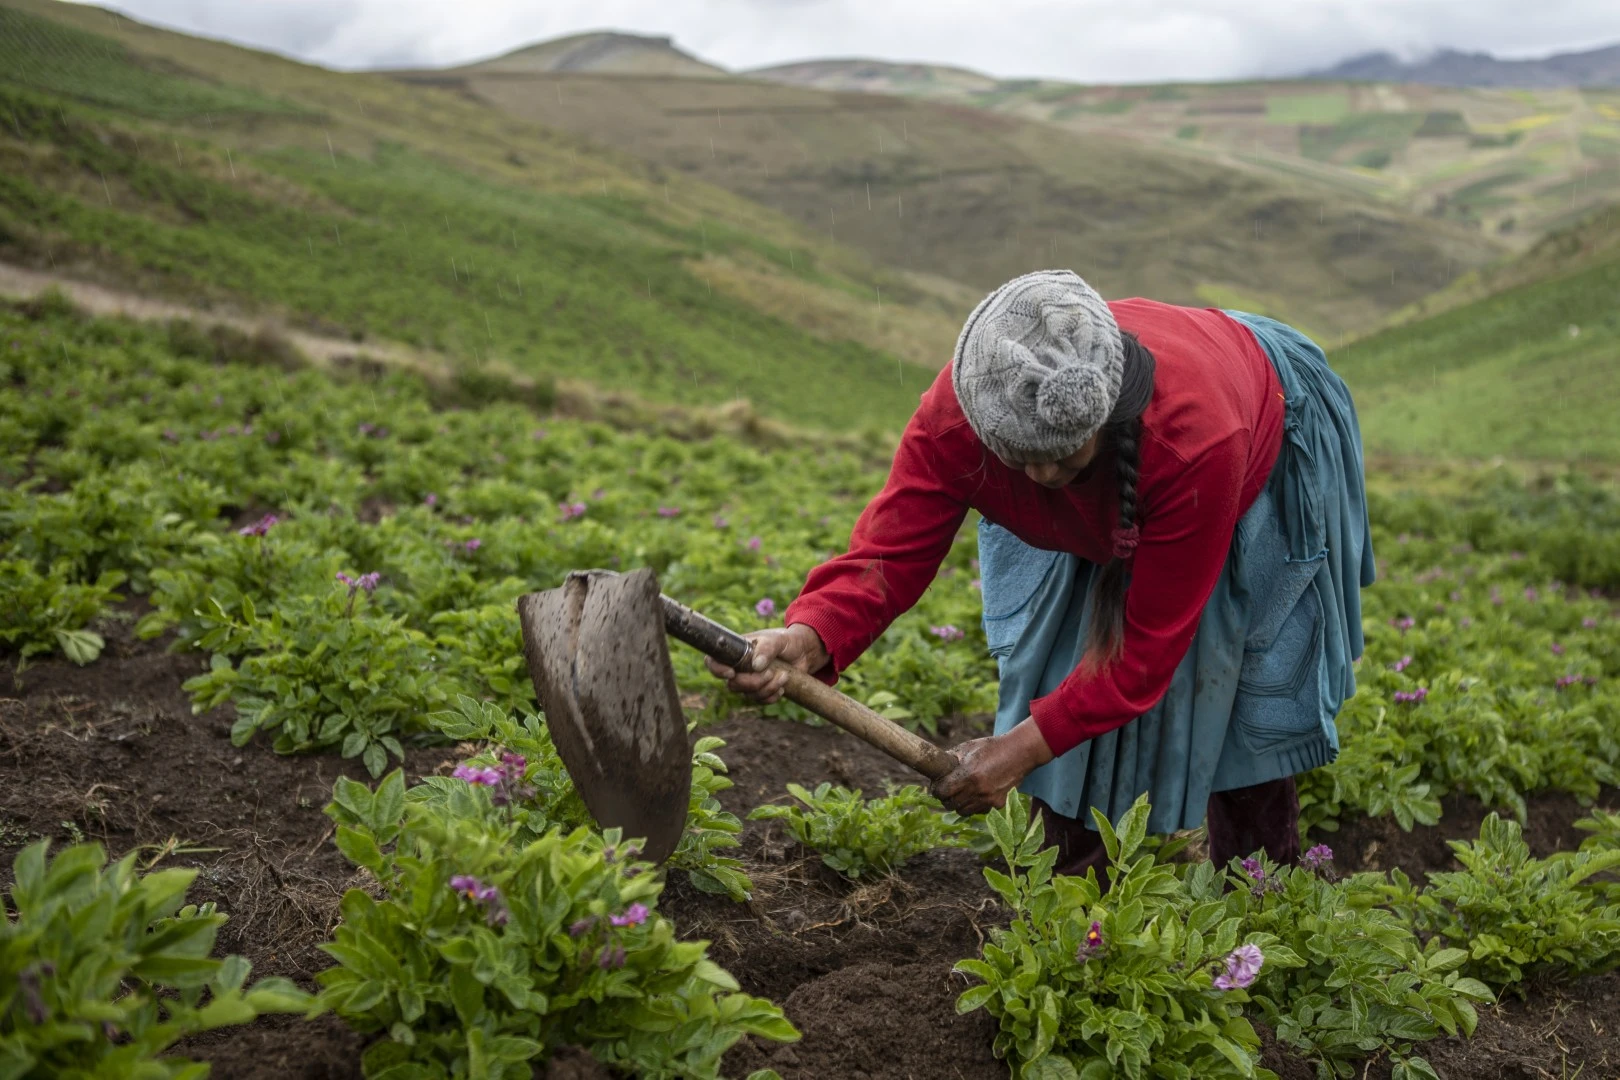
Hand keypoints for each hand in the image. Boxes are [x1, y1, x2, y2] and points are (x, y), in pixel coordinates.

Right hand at [704, 623, 829, 704]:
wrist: (805, 652)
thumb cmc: (788, 641)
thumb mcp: (778, 640)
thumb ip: (766, 648)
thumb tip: (756, 665)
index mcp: (737, 651)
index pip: (714, 661)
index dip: (717, 670)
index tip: (732, 673)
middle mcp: (740, 667)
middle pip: (732, 684)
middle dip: (752, 682)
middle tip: (771, 672)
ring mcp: (750, 680)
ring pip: (747, 695)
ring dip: (767, 689)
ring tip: (784, 676)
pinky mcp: (761, 690)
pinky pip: (760, 701)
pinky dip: (771, 697)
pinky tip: (783, 687)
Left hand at [931, 718, 1054, 815]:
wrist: (1019, 753)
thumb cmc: (992, 748)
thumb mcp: (968, 748)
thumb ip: (951, 759)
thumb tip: (936, 768)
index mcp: (968, 775)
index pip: (942, 792)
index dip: (936, 789)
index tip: (937, 786)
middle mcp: (977, 790)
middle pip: (950, 805)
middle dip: (945, 798)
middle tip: (947, 791)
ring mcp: (989, 799)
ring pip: (963, 811)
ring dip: (959, 804)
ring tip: (961, 793)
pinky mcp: (998, 804)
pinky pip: (978, 811)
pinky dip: (974, 805)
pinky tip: (976, 794)